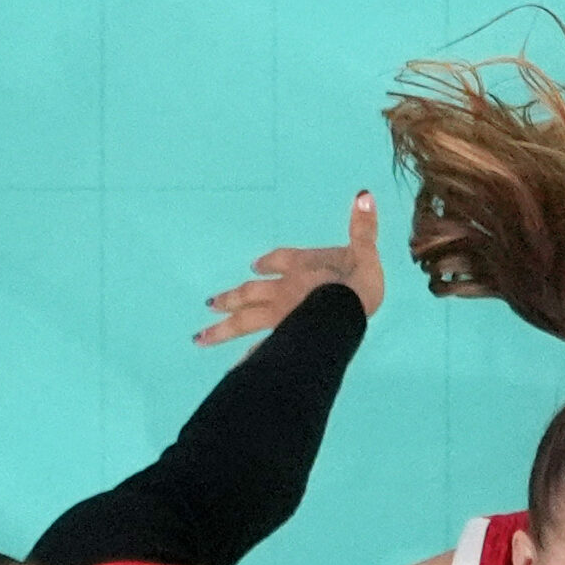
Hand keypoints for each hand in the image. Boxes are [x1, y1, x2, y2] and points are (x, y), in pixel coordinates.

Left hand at [195, 190, 385, 345]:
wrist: (346, 311)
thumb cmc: (357, 282)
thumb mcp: (365, 251)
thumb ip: (363, 227)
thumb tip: (363, 195)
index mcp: (301, 266)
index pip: (279, 260)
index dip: (267, 263)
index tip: (254, 267)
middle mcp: (282, 290)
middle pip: (249, 294)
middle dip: (230, 299)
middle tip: (210, 305)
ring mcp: (277, 317)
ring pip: (243, 321)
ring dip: (222, 329)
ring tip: (199, 338)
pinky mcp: (279, 339)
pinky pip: (259, 350)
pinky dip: (246, 359)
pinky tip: (232, 369)